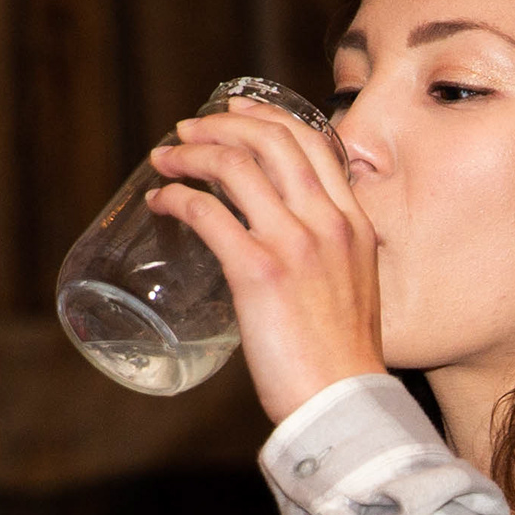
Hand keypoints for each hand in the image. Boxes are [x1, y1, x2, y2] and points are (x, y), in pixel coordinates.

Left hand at [147, 100, 385, 427]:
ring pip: (236, 166)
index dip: (269, 117)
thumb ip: (327, 261)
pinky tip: (161, 201)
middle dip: (223, 124)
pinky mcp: (258, 272)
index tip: (238, 112)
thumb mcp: (353, 291)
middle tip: (188, 129)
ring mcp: (294, 243)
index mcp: (353, 223)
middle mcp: (327, 221)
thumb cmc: (340, 363)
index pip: (313, 142)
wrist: (343, 403)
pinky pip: (208, 214)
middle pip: (272, 140)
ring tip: (166, 157)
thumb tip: (286, 258)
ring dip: (192, 153)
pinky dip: (178, 198)